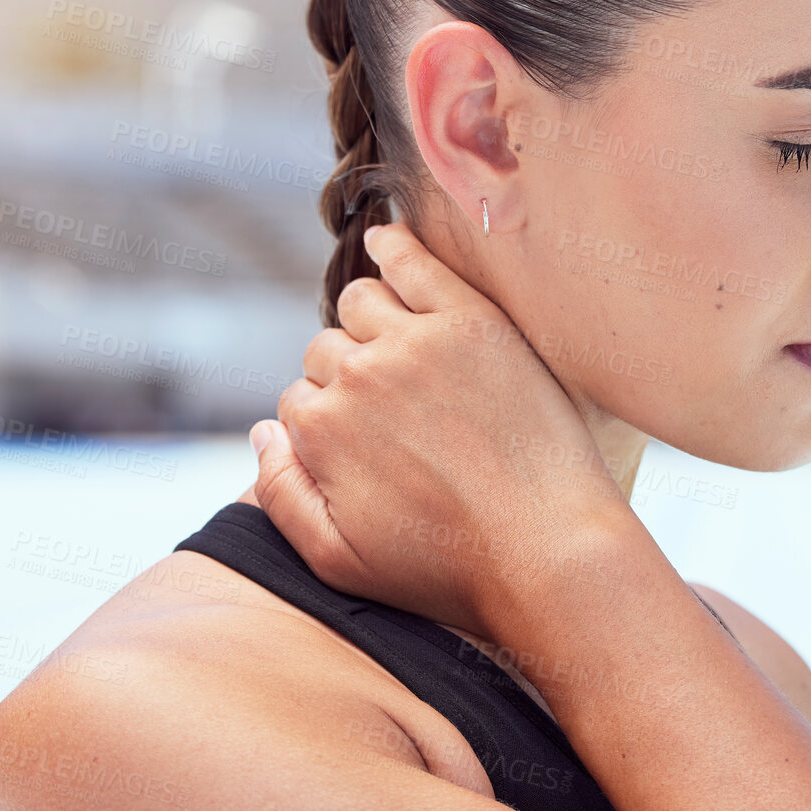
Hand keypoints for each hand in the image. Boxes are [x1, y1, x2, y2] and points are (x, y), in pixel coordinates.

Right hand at [249, 223, 630, 635]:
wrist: (548, 551)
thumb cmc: (447, 568)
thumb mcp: (338, 560)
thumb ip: (280, 496)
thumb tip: (261, 431)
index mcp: (322, 429)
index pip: (298, 399)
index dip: (326, 421)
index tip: (365, 441)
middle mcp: (360, 375)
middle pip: (326, 349)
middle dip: (345, 373)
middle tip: (394, 408)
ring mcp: (417, 340)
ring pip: (360, 300)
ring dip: (365, 318)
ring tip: (393, 342)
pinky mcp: (471, 319)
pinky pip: (413, 260)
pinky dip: (392, 244)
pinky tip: (386, 243)